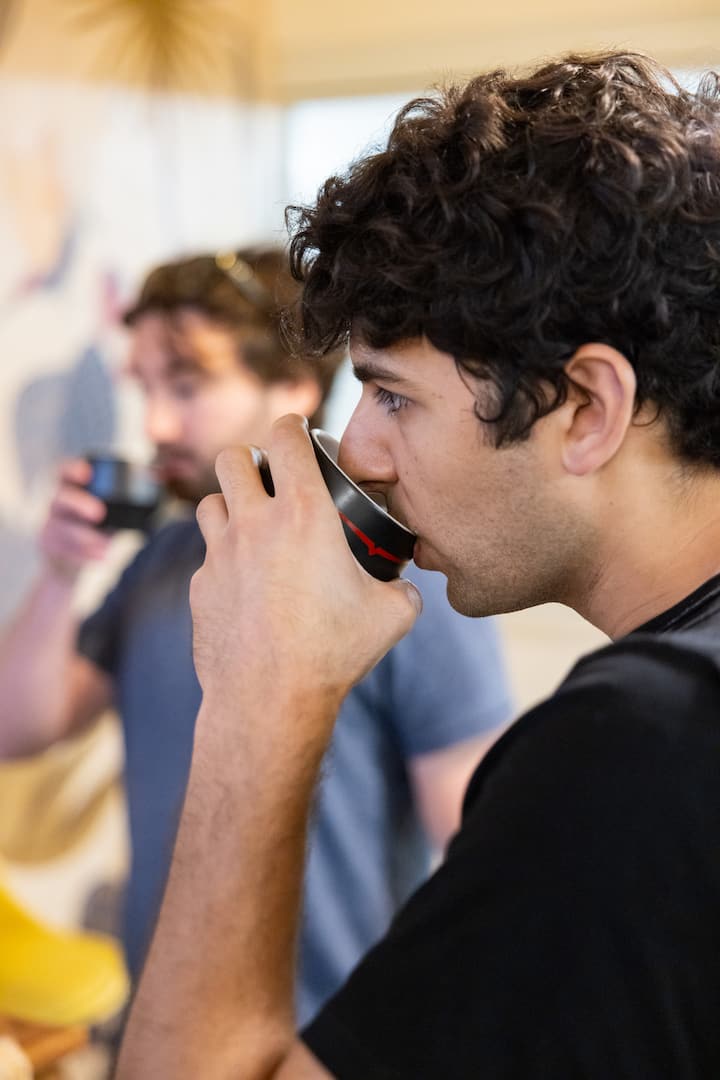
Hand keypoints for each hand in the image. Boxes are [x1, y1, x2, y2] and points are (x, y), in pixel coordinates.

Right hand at [40, 460, 111, 580]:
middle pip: (61, 499)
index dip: (73, 469)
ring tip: (107, 544)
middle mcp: (57, 505)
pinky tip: (102, 556)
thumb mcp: (108, 513)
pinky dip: (85, 554)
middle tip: (99, 513)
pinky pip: (64, 550)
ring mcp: (50, 526)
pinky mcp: (49, 547)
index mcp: (70, 489)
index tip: (87, 472)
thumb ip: (123, 501)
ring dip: (86, 537)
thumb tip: (156, 484)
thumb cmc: (94, 531)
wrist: (68, 564)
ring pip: (62, 529)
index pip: (65, 472)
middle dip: (79, 504)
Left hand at [190, 415, 421, 715]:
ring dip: (229, 504)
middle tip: (268, 477)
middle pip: (231, 456)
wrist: (269, 698)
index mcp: (302, 513)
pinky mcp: (199, 586)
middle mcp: (253, 524)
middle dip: (249, 458)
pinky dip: (223, 559)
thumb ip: (402, 591)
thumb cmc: (331, 652)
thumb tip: (405, 589)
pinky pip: (206, 557)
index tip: (298, 431)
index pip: (285, 436)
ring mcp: (219, 554)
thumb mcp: (391, 616)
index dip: (292, 424)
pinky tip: (244, 584)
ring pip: (209, 502)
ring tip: (251, 525)